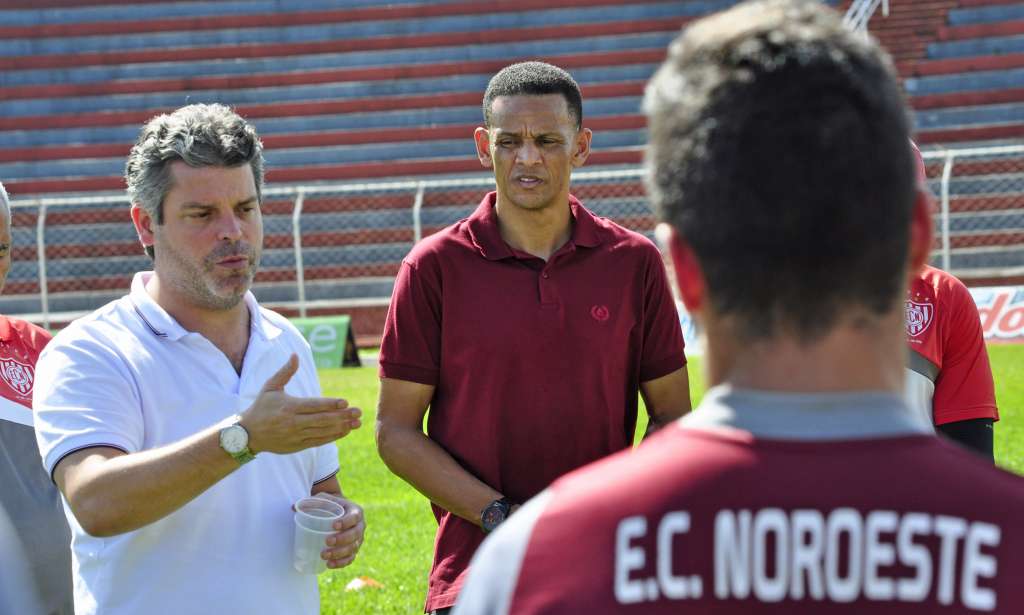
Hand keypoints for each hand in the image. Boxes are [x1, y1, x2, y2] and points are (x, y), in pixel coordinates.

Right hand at [239, 355, 361, 453]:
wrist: (248, 435)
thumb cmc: (261, 407)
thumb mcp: (270, 387)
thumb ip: (285, 372)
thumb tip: (295, 355)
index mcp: (288, 407)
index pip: (313, 405)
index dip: (330, 404)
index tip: (345, 402)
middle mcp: (293, 423)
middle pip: (322, 419)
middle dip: (342, 416)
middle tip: (358, 412)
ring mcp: (296, 436)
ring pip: (323, 432)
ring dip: (341, 427)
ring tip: (356, 423)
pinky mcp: (298, 446)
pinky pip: (319, 441)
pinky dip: (333, 437)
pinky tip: (345, 431)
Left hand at [313, 493, 365, 568]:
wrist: (338, 512)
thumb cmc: (329, 505)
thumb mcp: (323, 499)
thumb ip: (310, 502)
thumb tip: (293, 507)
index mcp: (355, 511)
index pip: (354, 517)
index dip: (346, 522)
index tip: (333, 525)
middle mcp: (360, 526)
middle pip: (355, 534)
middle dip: (342, 540)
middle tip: (327, 541)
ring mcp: (358, 539)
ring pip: (353, 548)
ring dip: (339, 553)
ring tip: (324, 555)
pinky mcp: (353, 550)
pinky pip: (350, 558)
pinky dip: (341, 563)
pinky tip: (329, 565)